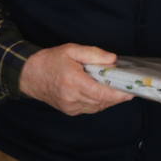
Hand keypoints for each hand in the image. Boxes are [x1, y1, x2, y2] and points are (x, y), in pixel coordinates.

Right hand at [18, 44, 132, 115]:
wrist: (29, 75)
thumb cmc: (50, 61)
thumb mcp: (71, 50)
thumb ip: (93, 54)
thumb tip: (113, 60)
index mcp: (73, 81)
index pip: (102, 93)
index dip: (119, 94)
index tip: (131, 90)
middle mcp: (72, 97)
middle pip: (102, 101)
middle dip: (117, 95)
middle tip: (127, 87)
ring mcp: (70, 106)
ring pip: (98, 107)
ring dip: (108, 99)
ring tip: (115, 88)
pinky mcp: (70, 110)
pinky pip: (90, 108)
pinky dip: (98, 102)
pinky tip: (100, 92)